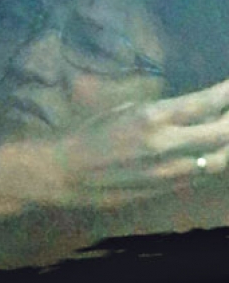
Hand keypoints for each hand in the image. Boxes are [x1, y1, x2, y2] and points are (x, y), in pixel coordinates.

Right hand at [62, 78, 228, 191]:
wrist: (69, 172)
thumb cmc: (92, 133)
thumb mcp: (127, 109)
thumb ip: (164, 111)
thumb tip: (195, 108)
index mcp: (153, 118)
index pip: (205, 103)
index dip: (227, 93)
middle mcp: (167, 145)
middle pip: (222, 134)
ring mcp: (170, 172)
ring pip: (219, 160)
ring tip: (227, 128)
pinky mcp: (167, 190)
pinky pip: (202, 175)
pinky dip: (214, 160)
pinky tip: (216, 150)